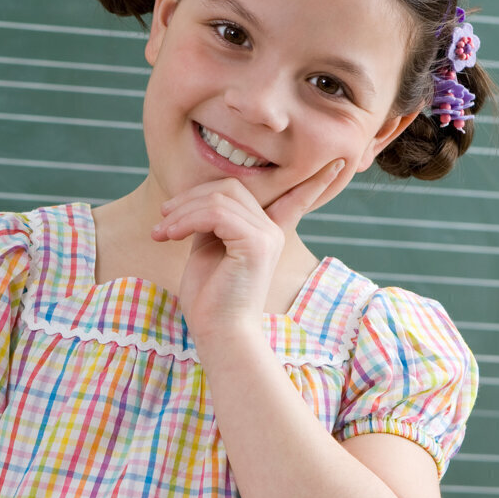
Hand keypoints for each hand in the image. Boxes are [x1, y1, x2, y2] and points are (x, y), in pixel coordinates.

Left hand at [151, 158, 344, 344]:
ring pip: (219, 198)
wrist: (219, 334)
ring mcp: (267, 235)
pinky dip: (187, 220)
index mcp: (265, 232)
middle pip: (229, 187)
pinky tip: (171, 235)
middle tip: (163, 221)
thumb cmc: (209, 299)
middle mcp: (272, 230)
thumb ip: (211, 223)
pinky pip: (216, 213)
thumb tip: (194, 199)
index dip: (314, 182)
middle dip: (190, 198)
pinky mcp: (256, 243)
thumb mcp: (209, 251)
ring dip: (182, 212)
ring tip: (162, 232)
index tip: (336, 163)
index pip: (294, 199)